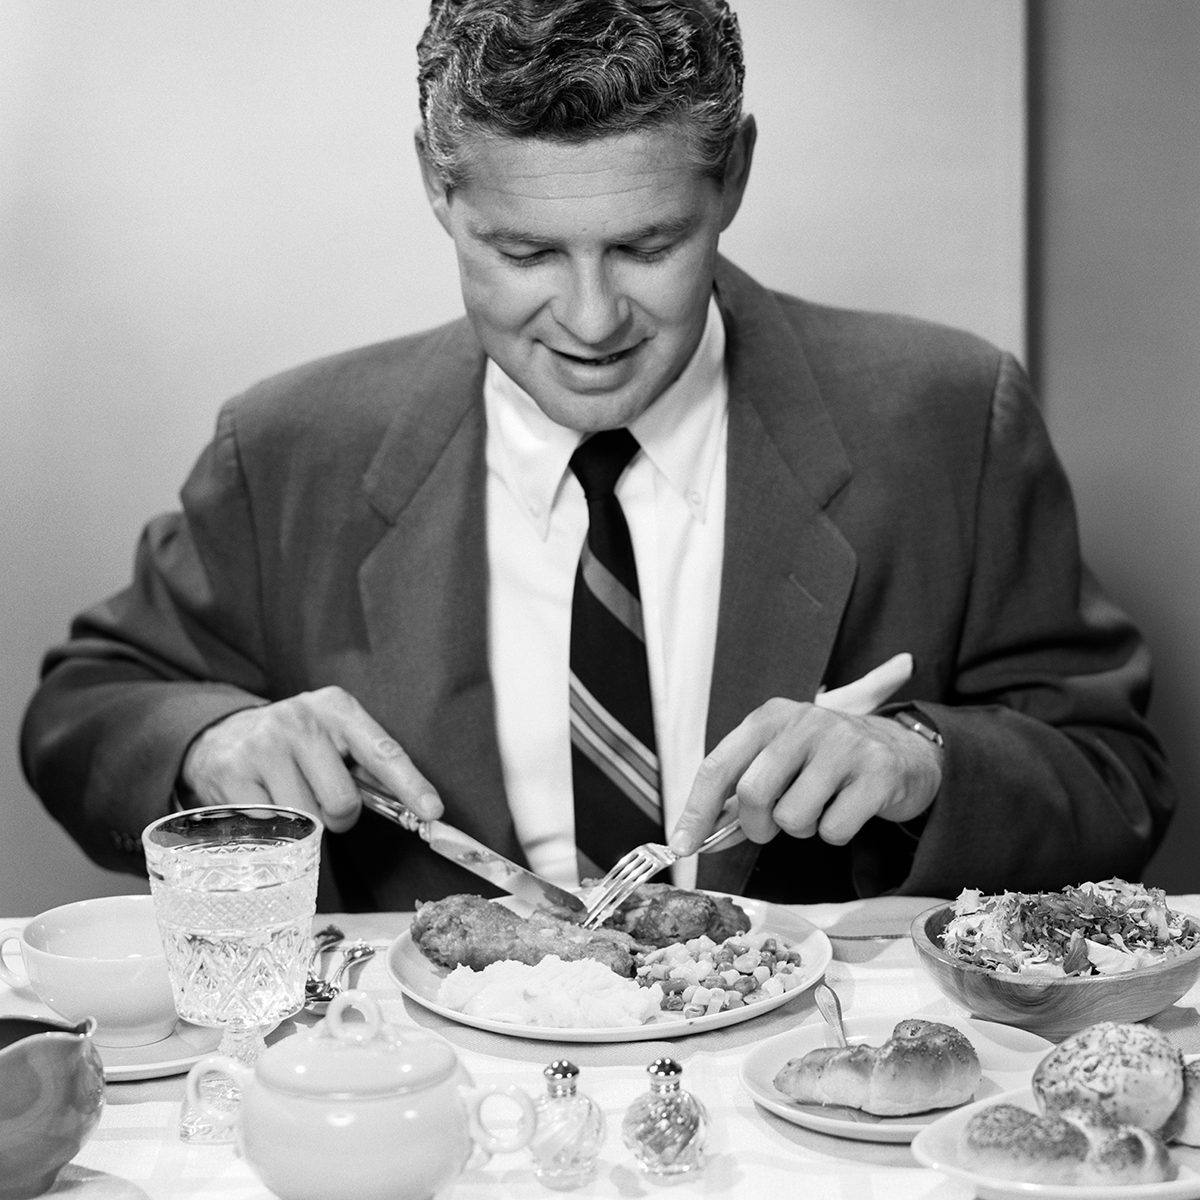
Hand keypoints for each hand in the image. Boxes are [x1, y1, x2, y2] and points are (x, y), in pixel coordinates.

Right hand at [179, 687, 441, 832]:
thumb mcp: (331, 737)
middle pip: (343, 800)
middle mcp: (300, 720)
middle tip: (322, 803)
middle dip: (339, 816)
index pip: (382, 751)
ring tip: (288, 797)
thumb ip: (365, 766)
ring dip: (303, 823)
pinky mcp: (231, 772)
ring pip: (306, 819)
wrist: (218, 736)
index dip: (410, 785)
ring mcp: (263, 744)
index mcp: (337, 708)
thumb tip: (414, 807)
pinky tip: (261, 799)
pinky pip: (270, 824)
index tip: (432, 811)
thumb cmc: (292, 744)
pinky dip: (271, 824)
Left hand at [668, 653, 939, 853]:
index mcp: (770, 717)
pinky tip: (848, 810)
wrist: (904, 751)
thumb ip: (739, 795)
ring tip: (819, 808)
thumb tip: (696, 837)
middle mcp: (804, 723)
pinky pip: (833, 830)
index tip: (682, 846)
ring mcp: (843, 745)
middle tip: (772, 828)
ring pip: (793, 817)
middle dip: (756, 826)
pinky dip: (835, 833)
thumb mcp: (781, 761)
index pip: (718, 765)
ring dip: (801, 829)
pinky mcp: (877, 773)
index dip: (696, 811)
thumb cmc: (827, 761)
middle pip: (753, 793)